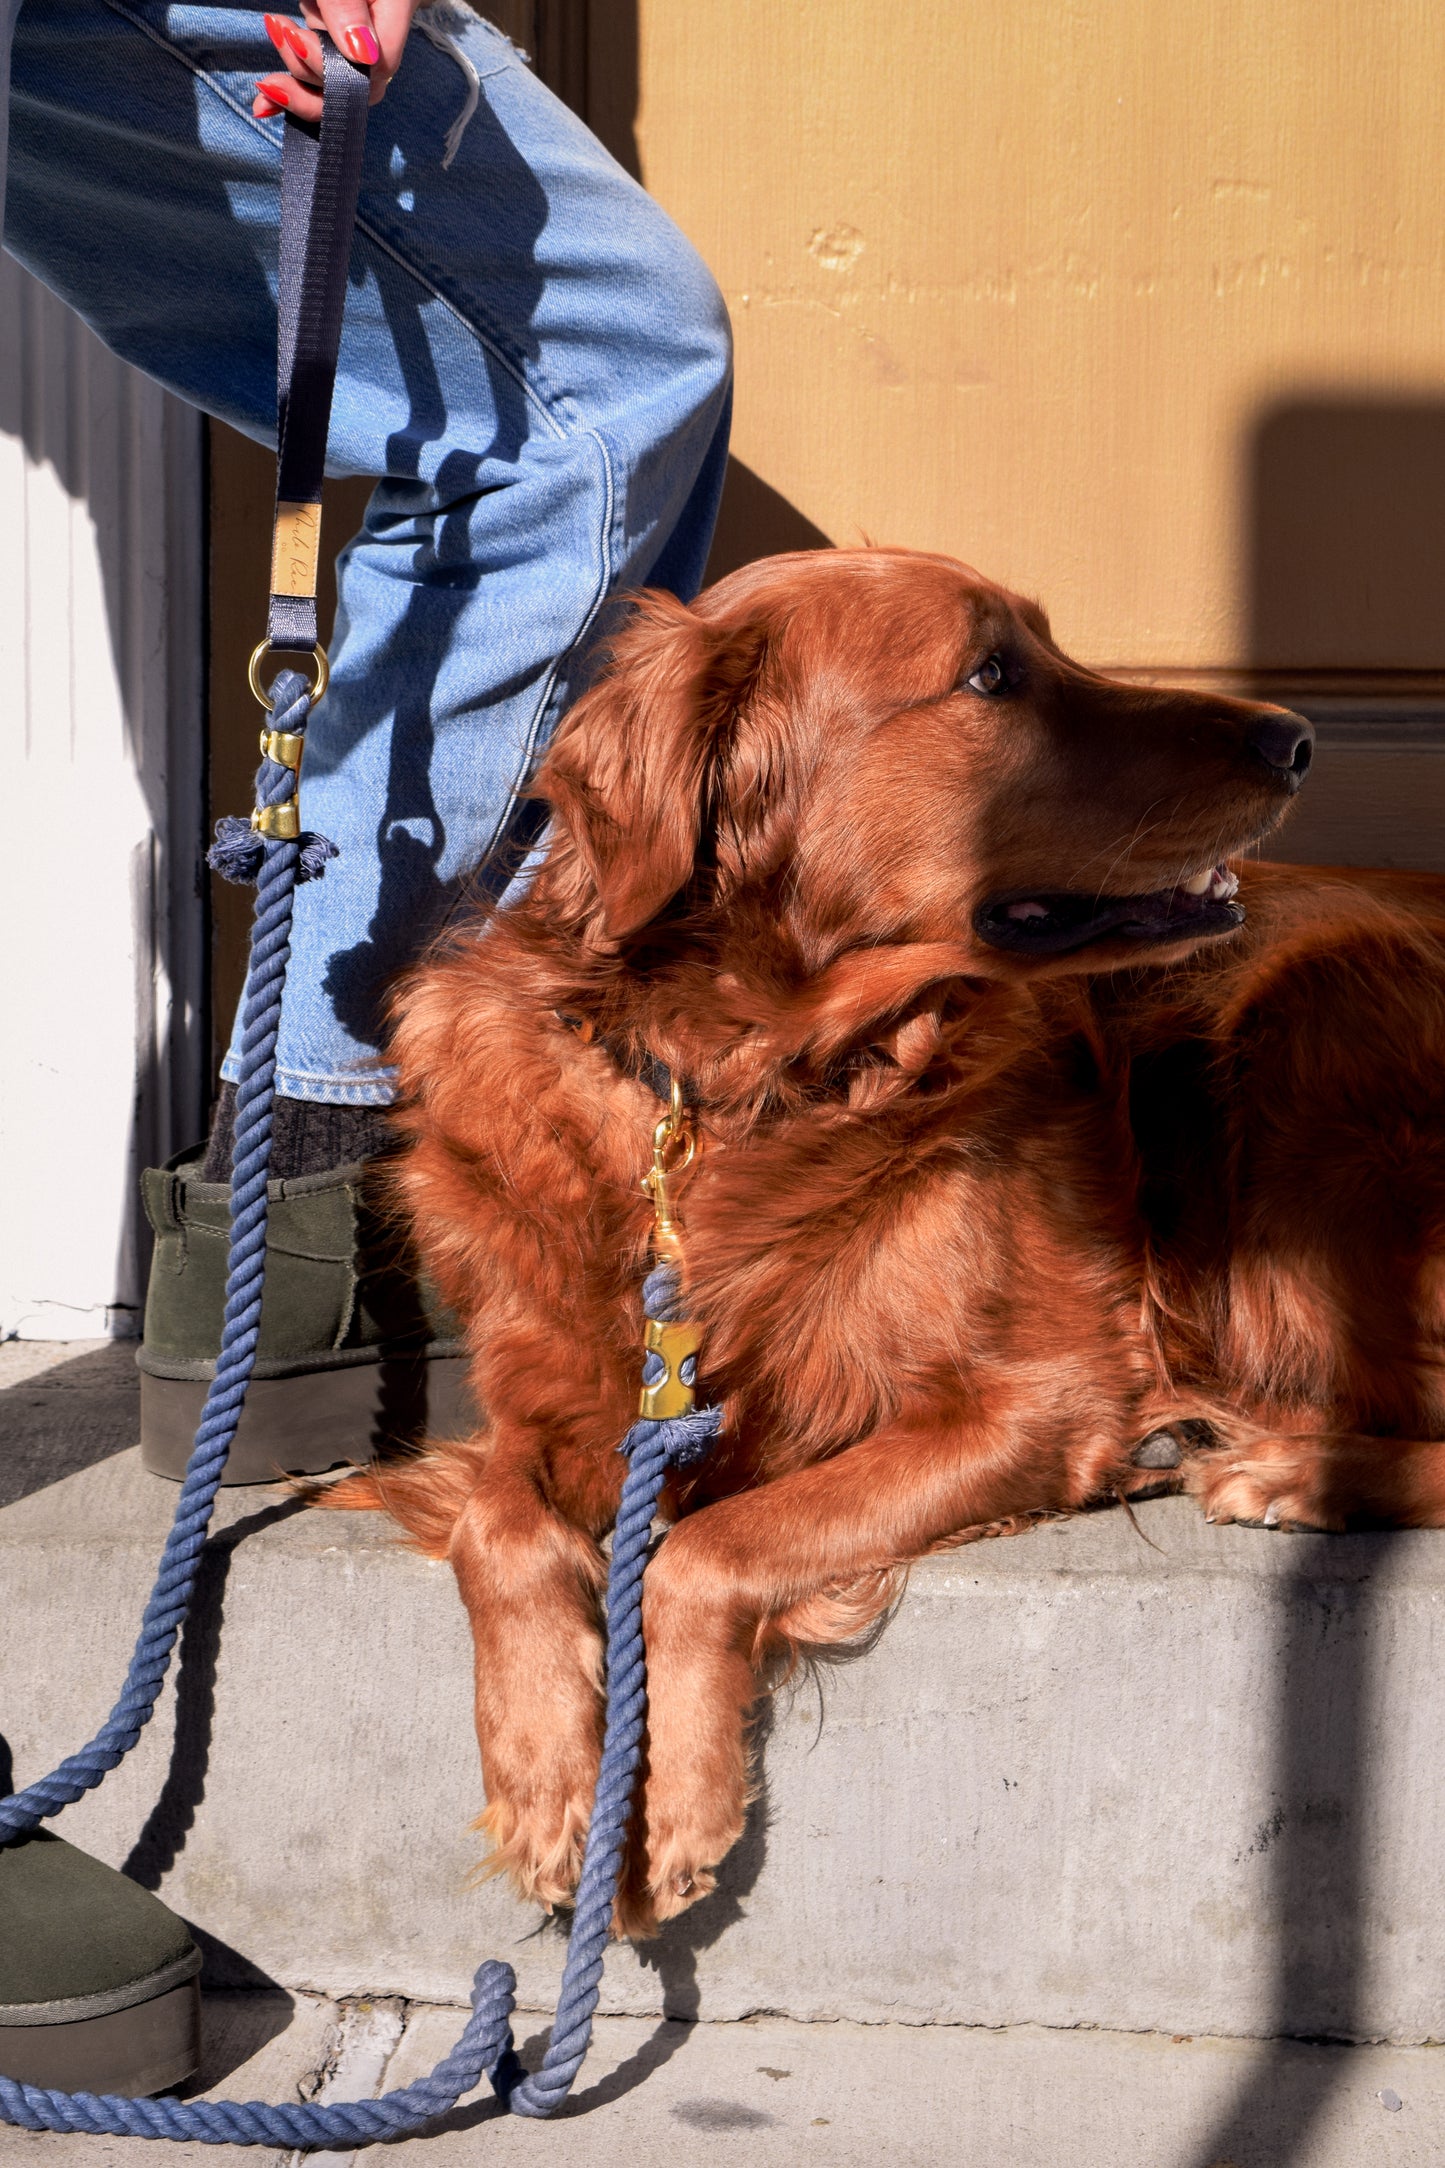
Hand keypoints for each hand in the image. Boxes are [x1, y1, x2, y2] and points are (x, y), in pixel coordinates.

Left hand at [254, 1, 418, 119]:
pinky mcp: (334, 29)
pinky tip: (265, 103)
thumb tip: (363, 55)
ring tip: (271, 52)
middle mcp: (382, 24)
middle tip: (277, 51)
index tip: (291, 39)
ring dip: (299, 81)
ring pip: (340, 81)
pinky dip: (294, 85)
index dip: (338, 72)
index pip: (379, 64)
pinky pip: (321, 70)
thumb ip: (346, 4)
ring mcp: (359, 29)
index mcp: (396, 3)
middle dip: (314, 80)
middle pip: (361, 83)